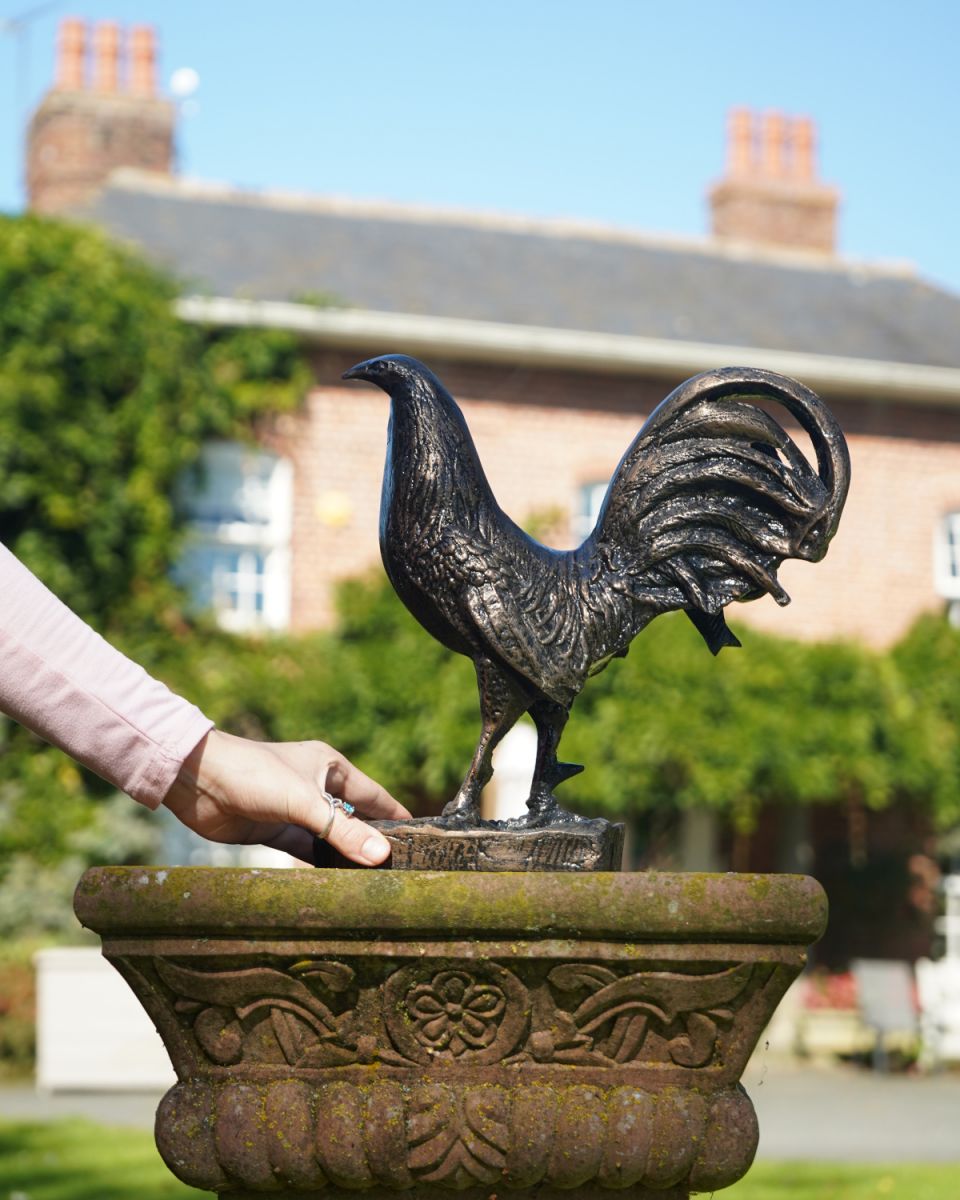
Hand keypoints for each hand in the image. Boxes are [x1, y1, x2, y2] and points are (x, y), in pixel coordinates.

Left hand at [162, 730, 410, 865]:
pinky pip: (305, 850)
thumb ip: (342, 830)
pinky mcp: (275, 829)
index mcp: (330, 767)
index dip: (395, 816)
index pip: (375, 795)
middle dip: (372, 841)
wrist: (198, 780)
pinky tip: (336, 882)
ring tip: (373, 882)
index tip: (421, 838)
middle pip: (354, 818)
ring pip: (330, 837)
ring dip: (345, 856)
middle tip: (400, 869)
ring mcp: (295, 810)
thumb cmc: (254, 775)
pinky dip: (319, 864)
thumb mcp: (304, 802)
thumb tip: (382, 855)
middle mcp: (317, 787)